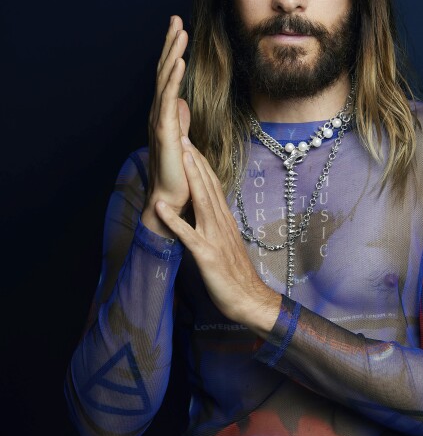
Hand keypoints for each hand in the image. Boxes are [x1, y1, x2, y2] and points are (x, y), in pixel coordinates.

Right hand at [142, 16, 190, 235]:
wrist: (170, 200)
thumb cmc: (177, 172)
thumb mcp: (182, 138)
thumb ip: (180, 119)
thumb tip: (181, 102)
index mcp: (164, 113)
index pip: (168, 75)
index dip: (172, 51)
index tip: (179, 28)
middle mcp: (159, 112)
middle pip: (164, 70)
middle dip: (170, 43)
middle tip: (175, 17)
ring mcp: (160, 120)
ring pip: (165, 79)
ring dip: (172, 53)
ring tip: (179, 31)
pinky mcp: (165, 130)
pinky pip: (168, 99)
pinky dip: (173, 78)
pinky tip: (179, 60)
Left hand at [155, 138, 281, 334]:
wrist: (250, 300)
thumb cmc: (237, 275)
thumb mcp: (226, 243)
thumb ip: (216, 226)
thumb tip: (206, 212)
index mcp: (224, 220)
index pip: (213, 185)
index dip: (200, 164)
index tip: (190, 143)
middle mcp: (220, 223)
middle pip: (207, 186)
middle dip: (194, 160)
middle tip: (182, 135)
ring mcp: (214, 238)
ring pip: (201, 202)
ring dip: (189, 178)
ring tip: (177, 156)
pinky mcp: (207, 255)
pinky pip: (187, 235)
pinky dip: (173, 219)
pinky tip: (159, 206)